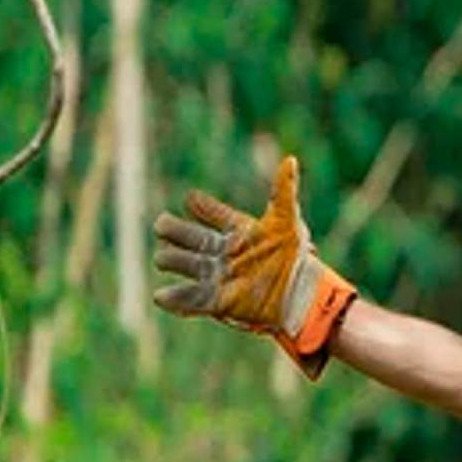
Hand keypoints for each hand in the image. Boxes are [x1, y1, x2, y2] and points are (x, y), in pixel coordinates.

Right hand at [153, 154, 357, 379]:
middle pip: (194, 240)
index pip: (217, 216)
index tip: (191, 200)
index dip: (205, 209)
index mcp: (239, 232)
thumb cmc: (294, 258)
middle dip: (177, 232)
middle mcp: (224, 253)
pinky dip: (178, 299)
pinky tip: (160, 296)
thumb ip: (284, 192)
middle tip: (161, 224)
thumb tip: (290, 159)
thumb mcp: (288, 222)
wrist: (300, 296)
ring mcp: (219, 277)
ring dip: (174, 261)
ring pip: (190, 266)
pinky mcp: (219, 302)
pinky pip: (194, 299)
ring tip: (162, 258)